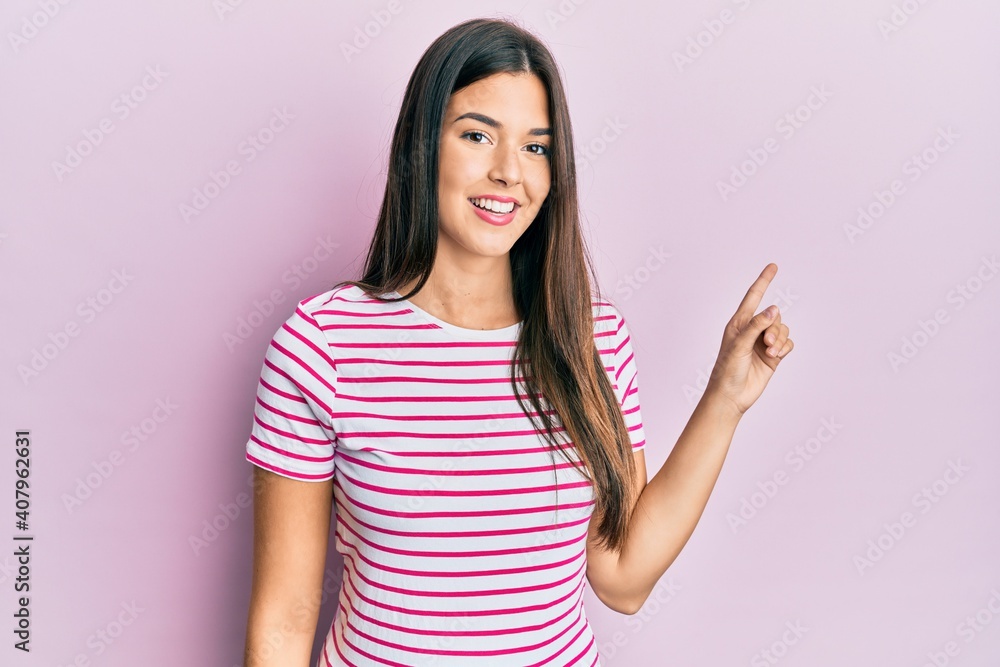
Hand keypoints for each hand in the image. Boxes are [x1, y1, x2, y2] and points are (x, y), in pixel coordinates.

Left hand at [707, 263, 793, 416]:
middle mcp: (752, 330)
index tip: (773, 266)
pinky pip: (788, 343)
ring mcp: (763, 342)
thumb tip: (773, 308)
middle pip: (774, 316)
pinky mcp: (773, 355)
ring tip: (770, 351)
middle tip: (767, 342)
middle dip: (775, 327)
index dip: (764, 280)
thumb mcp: (739, 344)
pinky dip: (785, 347)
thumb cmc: (727, 370)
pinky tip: (776, 356)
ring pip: (783, 329)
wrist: (732, 395)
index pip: (753, 296)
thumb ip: (756, 325)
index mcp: (739, 323)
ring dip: (780, 339)